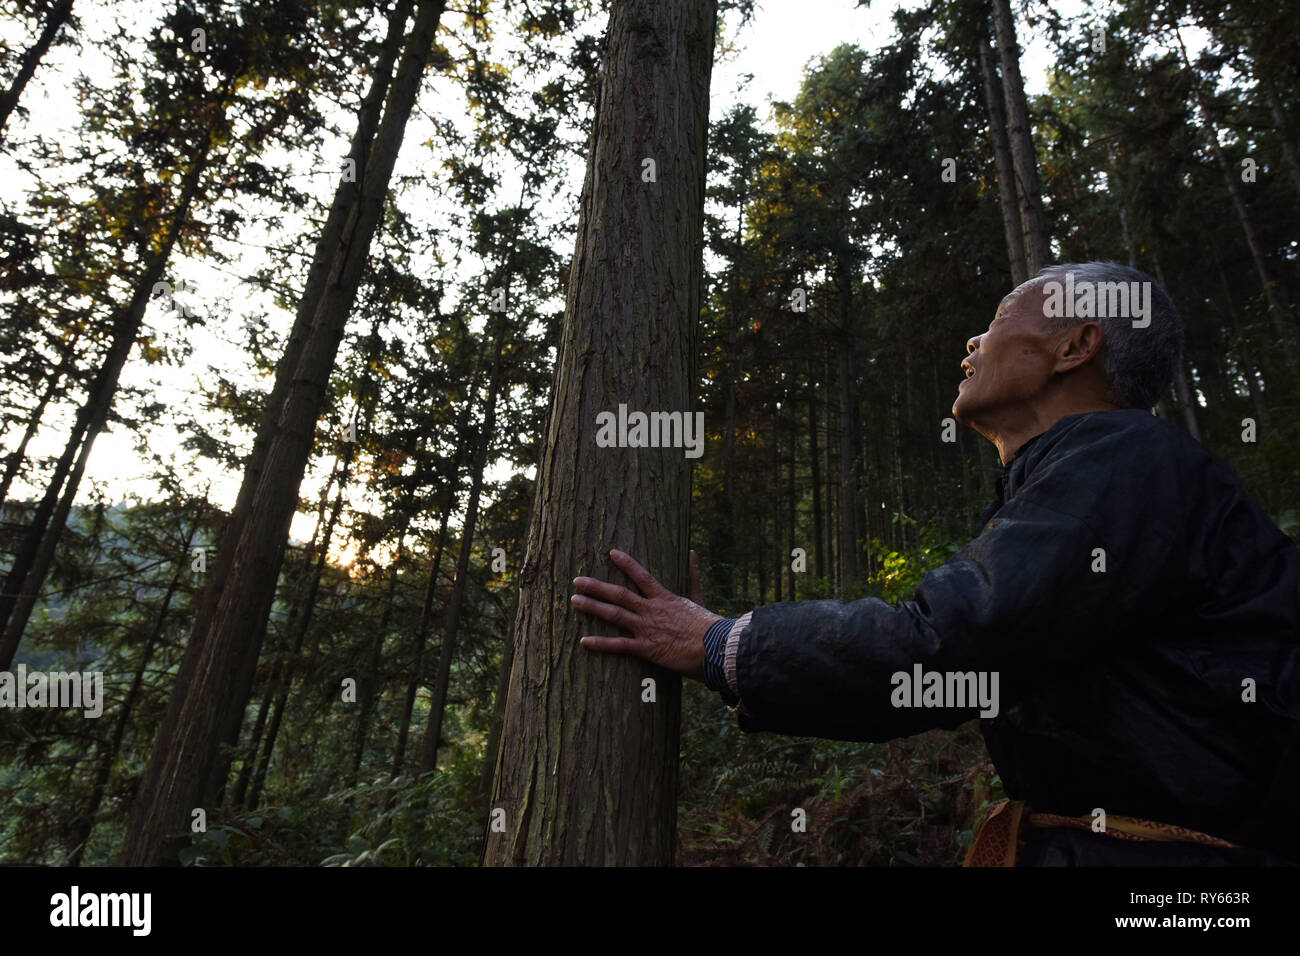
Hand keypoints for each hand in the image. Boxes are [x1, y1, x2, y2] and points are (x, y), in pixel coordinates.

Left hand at [573, 548, 719, 678]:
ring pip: (615, 615)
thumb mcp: (699, 597)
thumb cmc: (710, 625)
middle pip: (619, 594)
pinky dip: (601, 643)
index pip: (642, 575)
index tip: (611, 552)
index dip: (625, 563)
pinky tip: (584, 640)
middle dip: (596, 587)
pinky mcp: (648, 648)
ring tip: (574, 601)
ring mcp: (648, 629)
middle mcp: (652, 610)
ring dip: (592, 607)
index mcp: (665, 598)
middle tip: (577, 581)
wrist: (717, 648)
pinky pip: (619, 645)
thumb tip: (693, 553)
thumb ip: (693, 575)